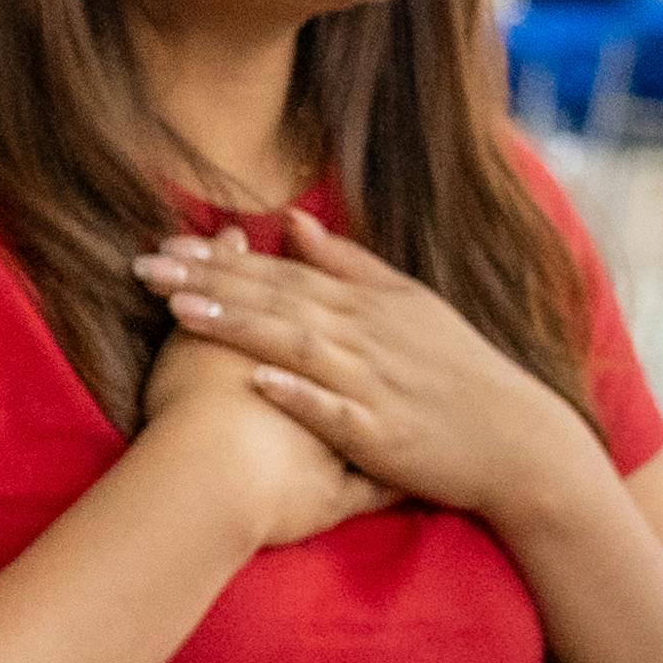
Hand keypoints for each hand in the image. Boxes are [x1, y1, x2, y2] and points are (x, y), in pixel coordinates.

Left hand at [139, 204, 608, 528]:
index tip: (163, 243)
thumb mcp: (410, 303)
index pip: (281, 272)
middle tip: (143, 266)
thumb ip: (349, 263)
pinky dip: (298, 396)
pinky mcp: (383, 435)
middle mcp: (366, 336)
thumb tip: (292, 222)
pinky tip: (257, 383)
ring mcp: (374, 384)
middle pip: (276, 300)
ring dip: (239, 326)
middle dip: (208, 281)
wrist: (519, 440)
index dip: (220, 258)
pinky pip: (335, 414)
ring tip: (181, 311)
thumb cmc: (458, 371)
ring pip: (297, 346)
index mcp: (367, 305)